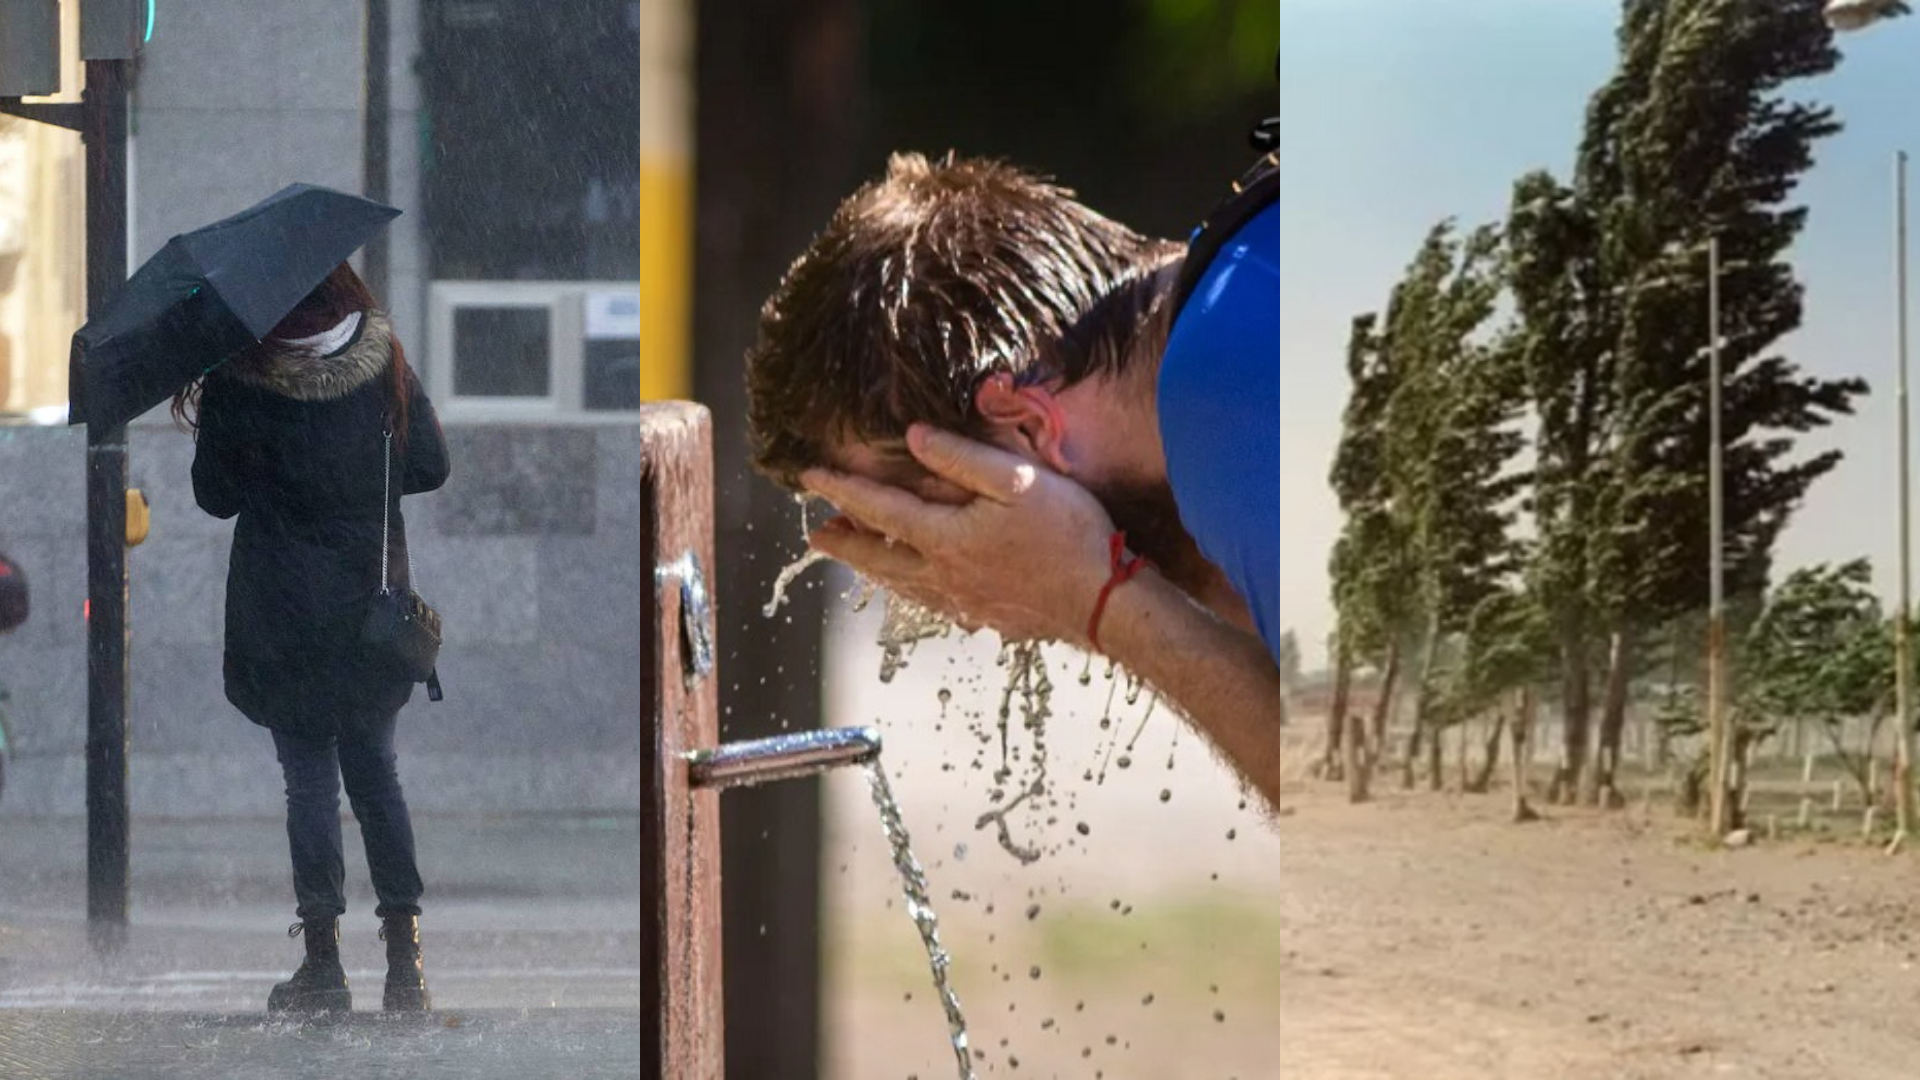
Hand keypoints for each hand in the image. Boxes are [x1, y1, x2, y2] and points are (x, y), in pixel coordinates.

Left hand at [802, 424, 1119, 646]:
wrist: (1105, 603)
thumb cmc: (1068, 534)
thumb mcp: (1017, 481)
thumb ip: (961, 458)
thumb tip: (913, 437)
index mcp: (946, 537)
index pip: (879, 510)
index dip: (842, 490)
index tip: (809, 477)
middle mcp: (945, 575)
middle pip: (879, 557)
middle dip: (845, 543)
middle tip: (816, 534)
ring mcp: (965, 602)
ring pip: (903, 585)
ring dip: (874, 567)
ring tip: (857, 558)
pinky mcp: (988, 617)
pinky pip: (934, 602)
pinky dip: (912, 589)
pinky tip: (921, 587)